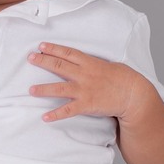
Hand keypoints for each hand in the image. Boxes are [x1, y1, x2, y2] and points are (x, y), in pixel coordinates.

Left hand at [27, 42, 155, 124]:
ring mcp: (84, 90)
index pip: (68, 53)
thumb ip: (94, 64)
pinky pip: (68, 110)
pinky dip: (56, 114)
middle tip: (30, 58)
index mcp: (90, 63)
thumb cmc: (124, 79)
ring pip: (59, 88)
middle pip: (59, 66)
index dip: (54, 49)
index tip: (41, 46)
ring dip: (43, 89)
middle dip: (43, 61)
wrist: (133, 94)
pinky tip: (45, 117)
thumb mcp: (109, 65)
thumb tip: (85, 62)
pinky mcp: (87, 105)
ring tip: (31, 90)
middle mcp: (85, 75)